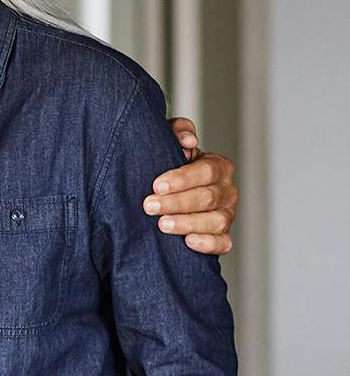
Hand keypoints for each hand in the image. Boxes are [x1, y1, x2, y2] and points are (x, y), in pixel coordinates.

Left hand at [143, 117, 237, 254]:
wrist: (166, 191)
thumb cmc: (168, 163)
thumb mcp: (169, 141)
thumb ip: (178, 131)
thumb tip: (189, 141)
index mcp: (218, 166)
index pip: (207, 171)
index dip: (182, 179)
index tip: (157, 185)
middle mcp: (227, 191)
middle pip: (208, 197)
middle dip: (177, 203)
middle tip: (150, 206)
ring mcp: (226, 215)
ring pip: (216, 221)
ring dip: (188, 223)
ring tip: (162, 224)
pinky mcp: (222, 236)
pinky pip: (223, 243)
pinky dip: (208, 244)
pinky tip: (188, 242)